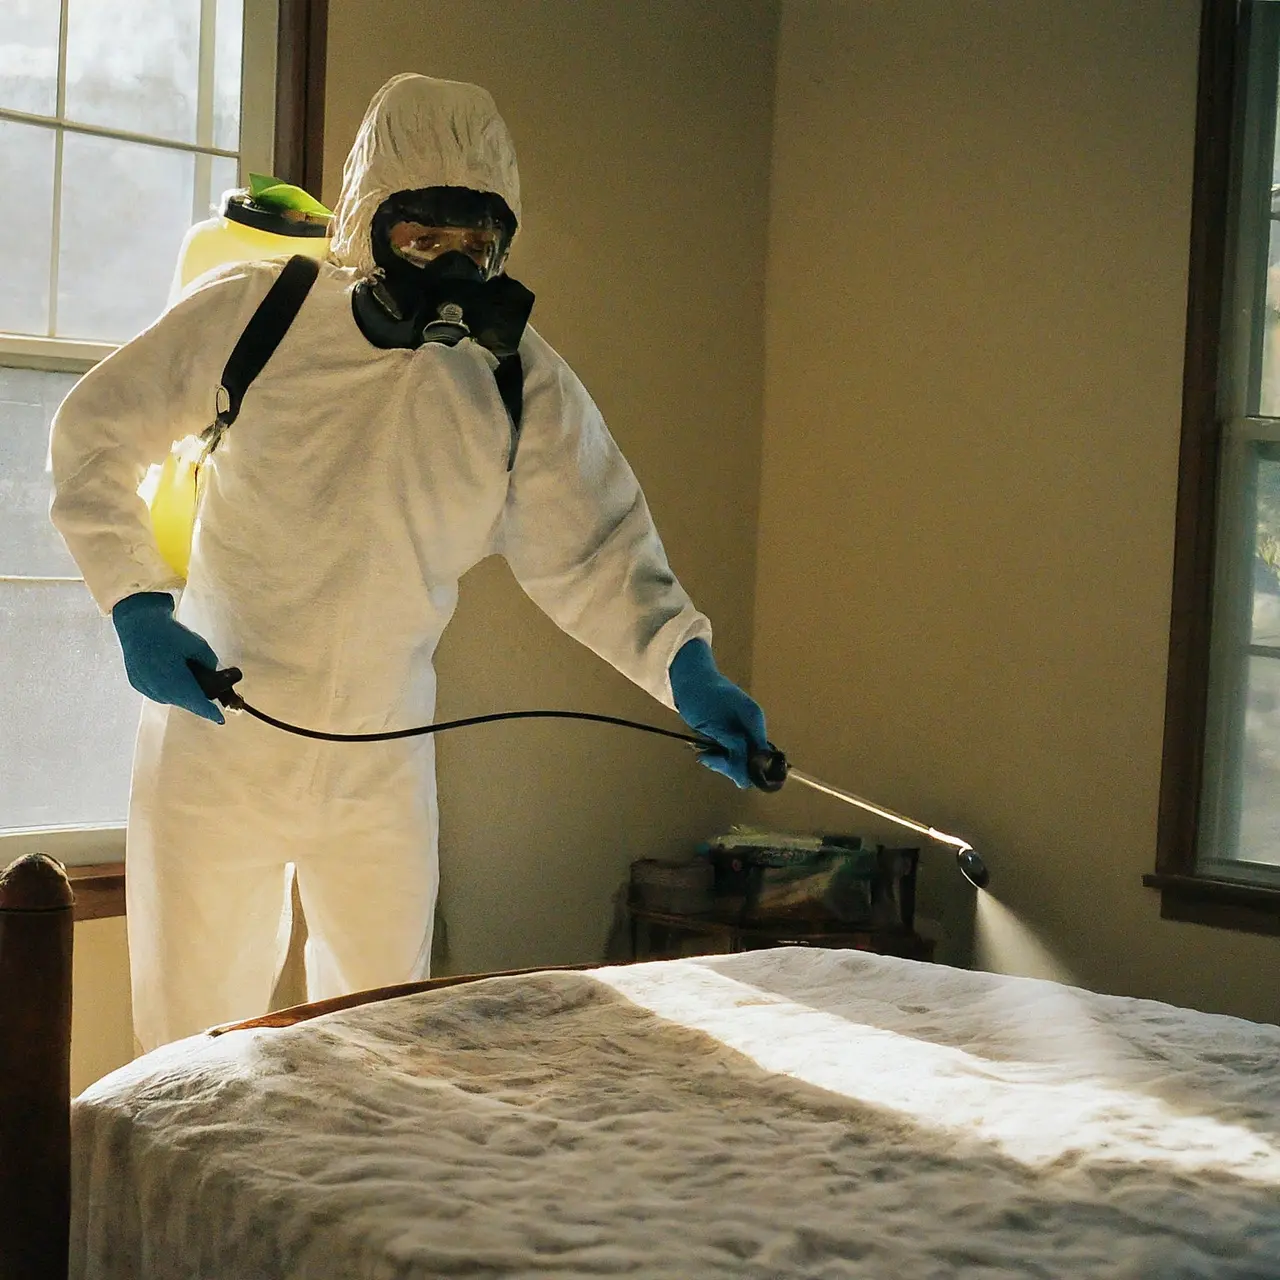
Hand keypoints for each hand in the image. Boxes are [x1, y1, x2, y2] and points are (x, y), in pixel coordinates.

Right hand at [111, 592, 224, 723]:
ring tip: (190, 678)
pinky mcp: (137, 684)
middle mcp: (158, 690)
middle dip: (198, 699)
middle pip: (184, 701)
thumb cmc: (169, 633)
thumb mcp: (198, 645)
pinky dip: (169, 688)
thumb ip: (209, 663)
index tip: (220, 719)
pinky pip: (158, 692)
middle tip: (211, 693)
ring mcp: (145, 688)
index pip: (197, 703)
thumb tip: (212, 673)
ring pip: (171, 698)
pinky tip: (172, 674)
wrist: (137, 623)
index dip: (210, 712)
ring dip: (183, 693)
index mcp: (175, 682)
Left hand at [669, 638, 767, 787]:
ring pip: (735, 758)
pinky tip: (702, 751)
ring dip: (718, 760)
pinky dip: (713, 754)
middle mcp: (751, 726)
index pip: (763, 756)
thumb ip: (735, 752)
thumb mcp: (718, 728)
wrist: (687, 678)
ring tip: (703, 754)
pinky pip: (725, 752)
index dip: (750, 768)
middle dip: (729, 764)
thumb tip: (746, 782)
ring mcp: (739, 729)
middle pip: (749, 760)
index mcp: (755, 720)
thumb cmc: (702, 698)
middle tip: (708, 757)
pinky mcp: (727, 732)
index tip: (731, 771)